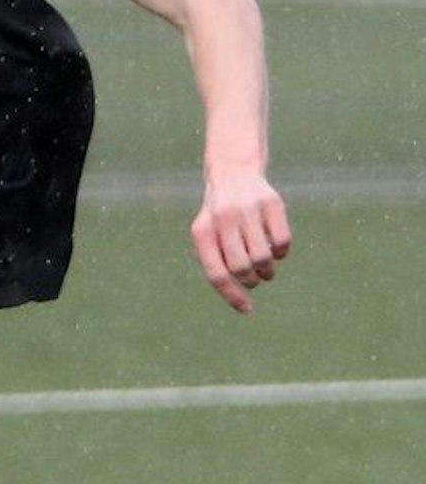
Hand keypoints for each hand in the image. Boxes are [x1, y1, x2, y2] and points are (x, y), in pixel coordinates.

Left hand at [189, 170, 290, 313]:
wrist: (233, 172)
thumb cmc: (219, 217)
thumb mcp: (208, 235)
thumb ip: (217, 264)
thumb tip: (239, 301)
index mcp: (202, 231)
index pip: (216, 273)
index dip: (232, 295)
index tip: (247, 310)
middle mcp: (223, 219)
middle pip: (241, 268)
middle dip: (250, 281)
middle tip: (254, 279)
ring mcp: (248, 210)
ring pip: (263, 258)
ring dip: (267, 270)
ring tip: (265, 268)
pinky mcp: (272, 204)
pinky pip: (282, 242)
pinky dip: (281, 253)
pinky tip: (274, 247)